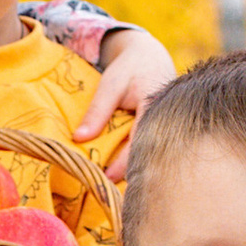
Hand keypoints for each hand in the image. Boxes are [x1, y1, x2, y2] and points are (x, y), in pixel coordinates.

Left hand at [75, 29, 177, 182]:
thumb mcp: (110, 85)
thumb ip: (97, 111)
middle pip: (148, 152)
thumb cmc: (129, 69)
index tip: (107, 178)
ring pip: (152, 152)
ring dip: (136, 168)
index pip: (139, 140)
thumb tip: (78, 138)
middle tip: (110, 190)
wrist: (150, 56)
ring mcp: (167, 126)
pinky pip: (151, 147)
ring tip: (116, 186)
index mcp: (154, 106)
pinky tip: (125, 173)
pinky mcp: (163, 130)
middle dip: (130, 171)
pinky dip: (138, 159)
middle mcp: (165, 119)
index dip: (124, 163)